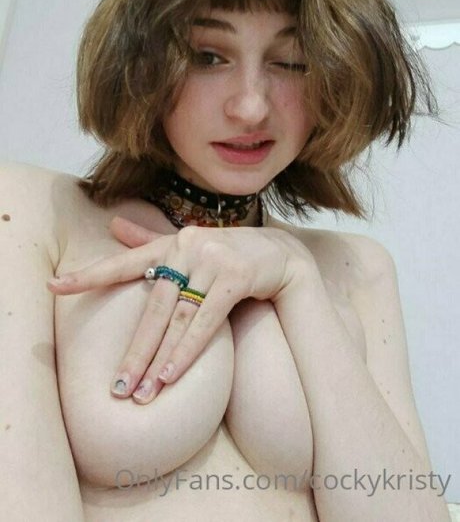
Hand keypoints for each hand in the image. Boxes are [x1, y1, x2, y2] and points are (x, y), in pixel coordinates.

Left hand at [47, 216, 315, 403]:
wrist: (282, 254)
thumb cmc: (230, 254)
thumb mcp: (189, 247)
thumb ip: (150, 241)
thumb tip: (112, 224)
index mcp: (172, 243)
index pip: (125, 262)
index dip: (89, 275)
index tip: (54, 286)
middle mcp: (187, 246)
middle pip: (152, 307)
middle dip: (134, 351)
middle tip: (117, 387)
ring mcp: (212, 259)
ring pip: (177, 319)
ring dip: (158, 360)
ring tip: (141, 393)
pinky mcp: (235, 276)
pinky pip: (205, 321)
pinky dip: (187, 350)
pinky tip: (171, 375)